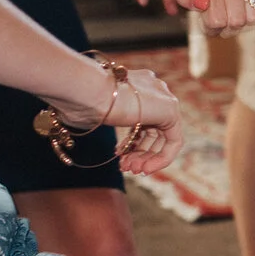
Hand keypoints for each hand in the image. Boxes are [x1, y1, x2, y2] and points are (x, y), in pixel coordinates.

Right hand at [42, 62, 183, 175]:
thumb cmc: (82, 99)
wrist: (88, 90)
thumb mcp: (97, 111)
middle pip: (152, 130)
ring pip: (162, 138)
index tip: (119, 156)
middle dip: (138, 152)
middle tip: (126, 168)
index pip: (141, 119)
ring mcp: (164, 98)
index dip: (132, 142)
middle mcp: (154, 89)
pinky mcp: (171, 110)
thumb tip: (81, 118)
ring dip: (146, 158)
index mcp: (137, 85)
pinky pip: (174, 141)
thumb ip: (106, 116)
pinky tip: (144, 169)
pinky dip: (161, 158)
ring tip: (131, 170)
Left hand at [156, 0, 254, 34]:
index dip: (210, 28)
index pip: (217, 20)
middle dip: (226, 28)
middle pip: (237, 22)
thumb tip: (204, 5)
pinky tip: (245, 10)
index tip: (206, 24)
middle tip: (220, 23)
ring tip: (232, 16)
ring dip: (243, 24)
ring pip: (254, 18)